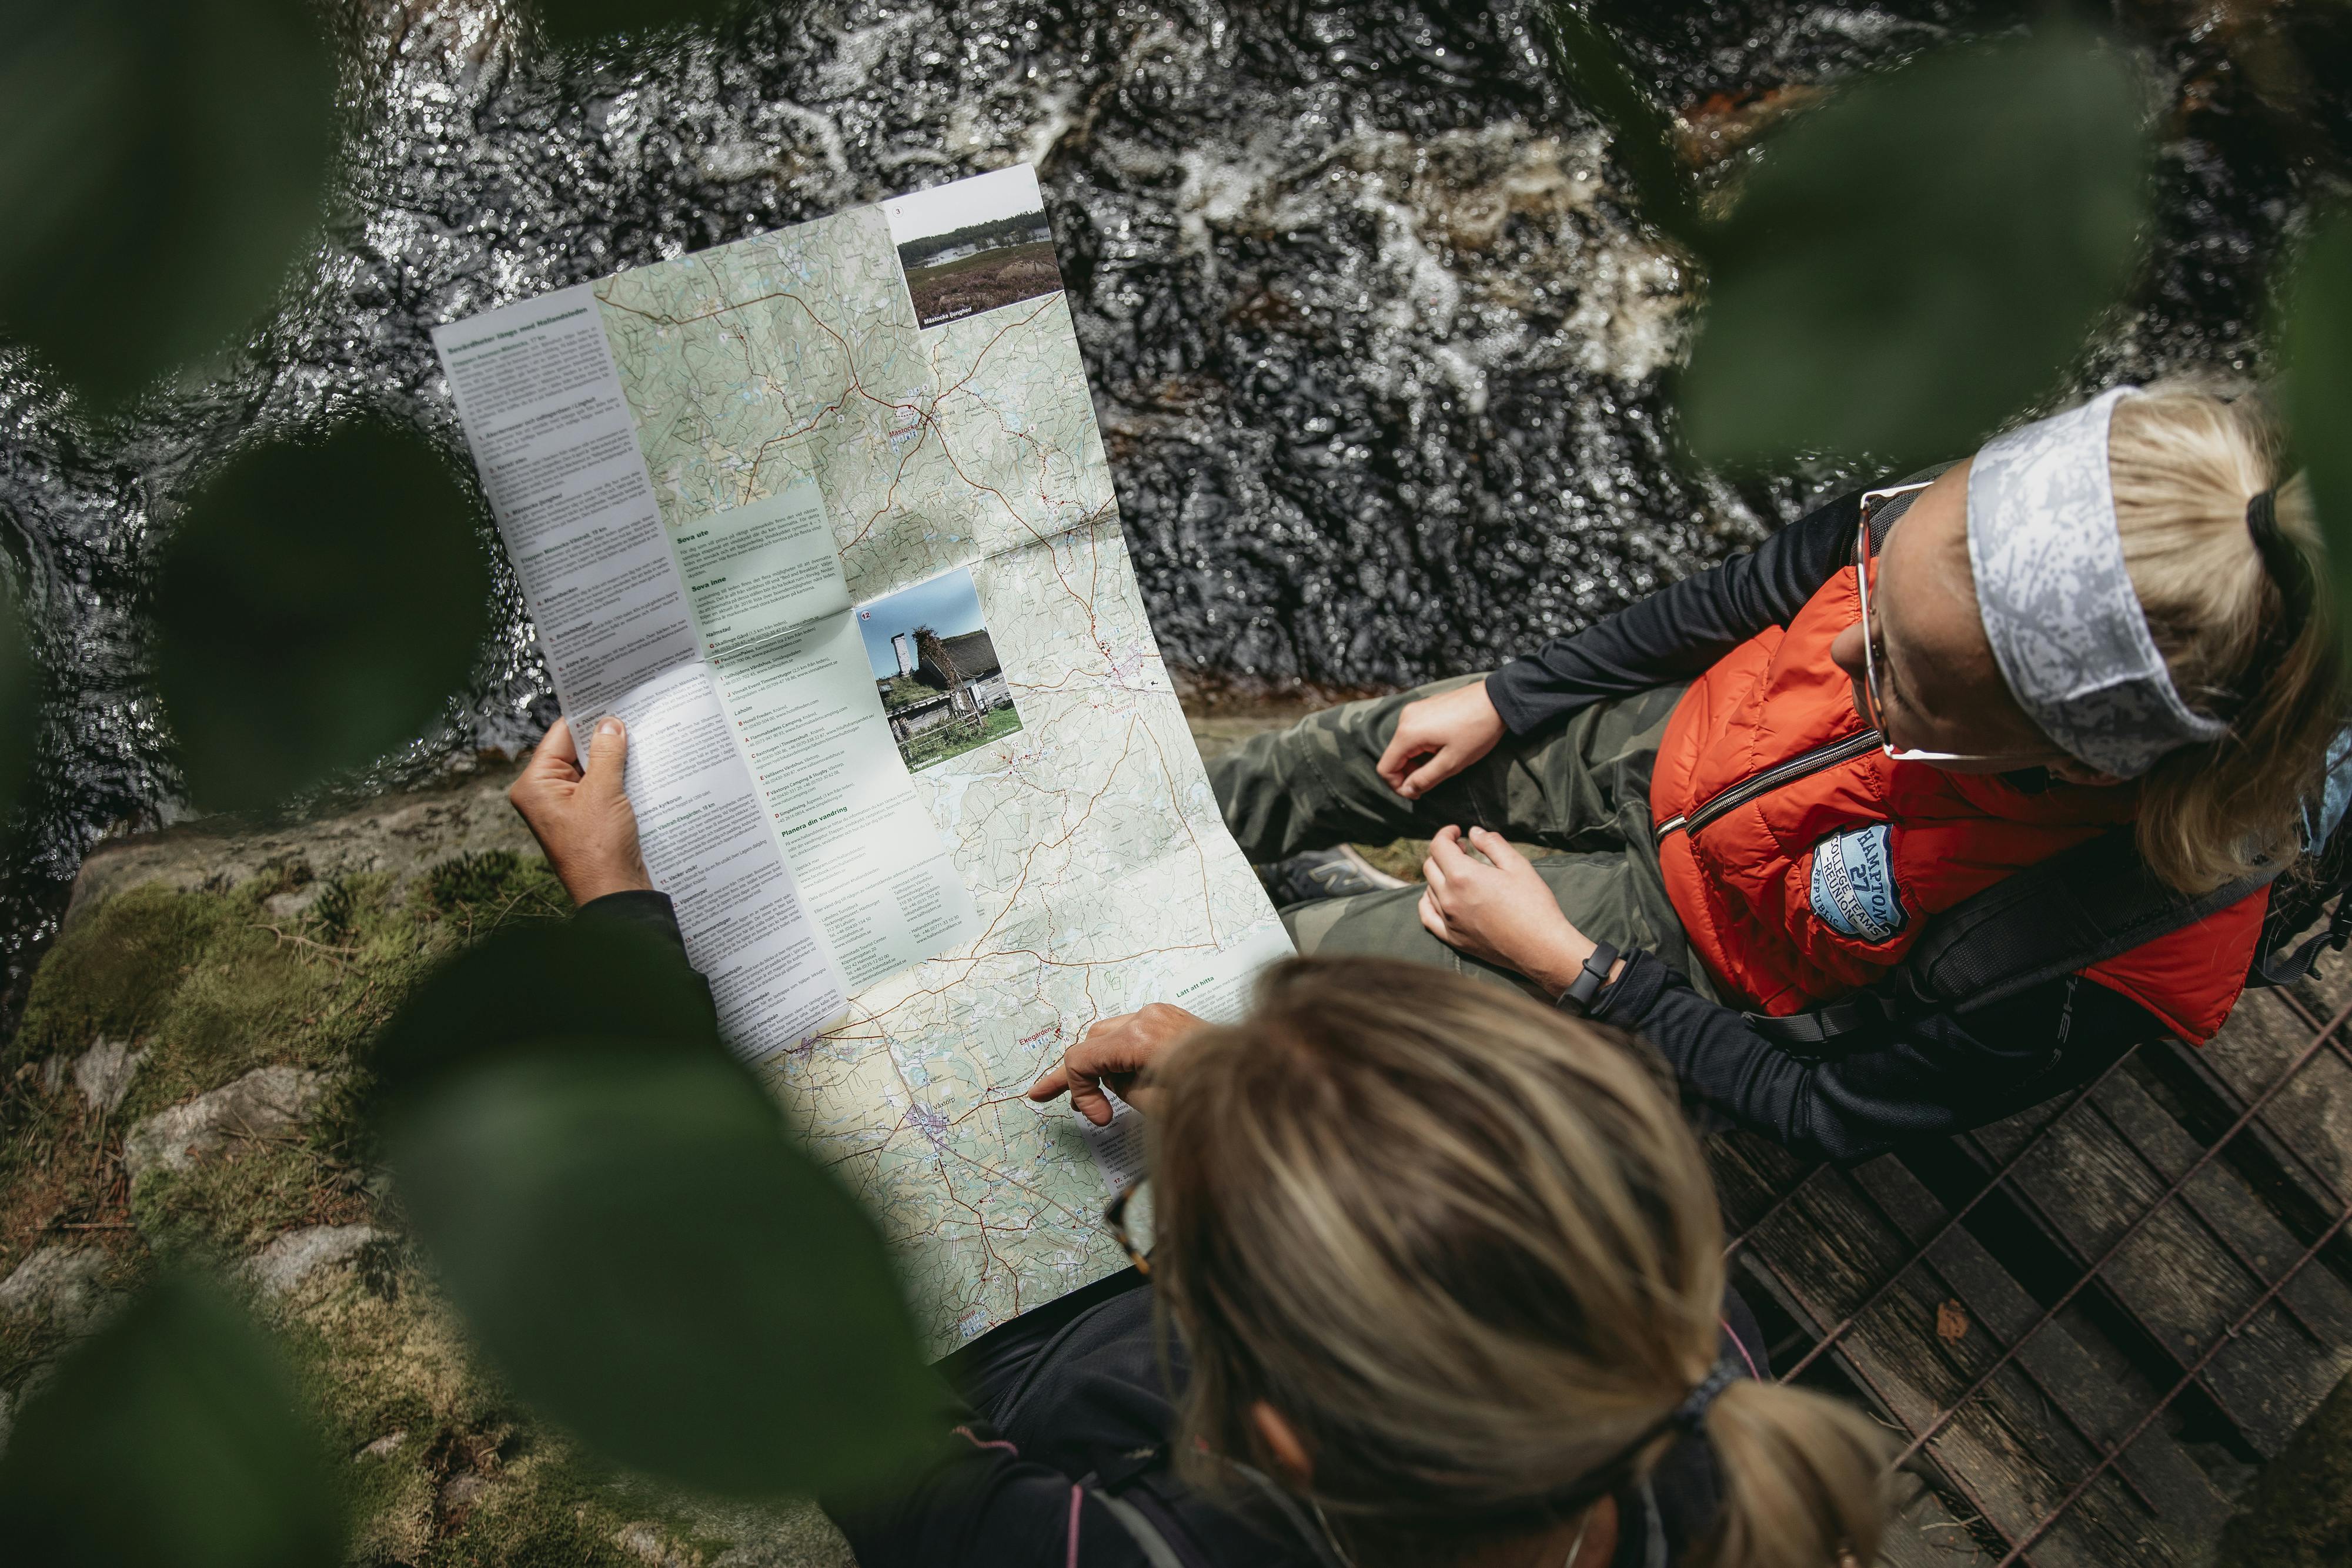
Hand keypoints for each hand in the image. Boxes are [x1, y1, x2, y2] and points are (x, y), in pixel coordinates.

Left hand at [507, 717, 654, 905]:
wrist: (614, 894)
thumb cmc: (598, 852)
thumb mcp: (603, 792)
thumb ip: (606, 753)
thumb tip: (610, 724)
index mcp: (534, 786)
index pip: (559, 736)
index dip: (585, 716)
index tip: (609, 697)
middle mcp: (545, 795)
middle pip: (575, 751)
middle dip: (603, 738)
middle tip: (631, 715)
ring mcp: (566, 808)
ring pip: (591, 769)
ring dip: (614, 759)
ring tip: (641, 739)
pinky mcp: (586, 819)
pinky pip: (601, 788)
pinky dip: (618, 778)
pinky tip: (640, 767)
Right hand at [1026, 1003, 1205, 1124]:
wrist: (1261, 1070)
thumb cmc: (1214, 1094)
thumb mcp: (1158, 1105)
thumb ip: (1124, 1089)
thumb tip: (1112, 1079)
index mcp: (1139, 1038)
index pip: (1082, 1057)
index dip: (1078, 1090)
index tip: (1098, 1119)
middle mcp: (1146, 1017)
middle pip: (1091, 1041)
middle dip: (1078, 1073)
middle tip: (1048, 1094)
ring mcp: (1159, 1013)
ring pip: (1109, 1035)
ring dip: (1102, 1064)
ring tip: (1103, 1098)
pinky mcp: (1170, 1017)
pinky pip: (1132, 1032)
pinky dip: (1122, 1054)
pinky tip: (1127, 1079)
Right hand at [1375, 681, 1506, 799]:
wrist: (1497, 700)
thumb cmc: (1477, 731)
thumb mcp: (1452, 762)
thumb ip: (1425, 779)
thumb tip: (1407, 791)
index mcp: (1408, 733)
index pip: (1386, 768)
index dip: (1398, 786)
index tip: (1417, 792)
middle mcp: (1405, 718)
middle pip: (1394, 756)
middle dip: (1409, 772)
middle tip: (1434, 778)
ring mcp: (1414, 710)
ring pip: (1404, 745)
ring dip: (1418, 759)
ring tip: (1443, 759)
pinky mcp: (1424, 706)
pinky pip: (1413, 732)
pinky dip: (1422, 745)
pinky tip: (1444, 745)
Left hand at [1418, 826, 1613, 995]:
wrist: (1541, 947)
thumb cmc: (1534, 904)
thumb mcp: (1517, 866)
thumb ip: (1492, 844)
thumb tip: (1473, 832)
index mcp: (1463, 876)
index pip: (1438, 847)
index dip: (1446, 834)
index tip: (1457, 832)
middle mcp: (1449, 898)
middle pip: (1431, 866)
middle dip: (1444, 852)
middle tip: (1463, 850)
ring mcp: (1448, 920)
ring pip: (1429, 888)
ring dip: (1439, 875)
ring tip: (1459, 872)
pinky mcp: (1453, 938)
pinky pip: (1428, 916)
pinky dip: (1428, 901)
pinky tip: (1439, 896)